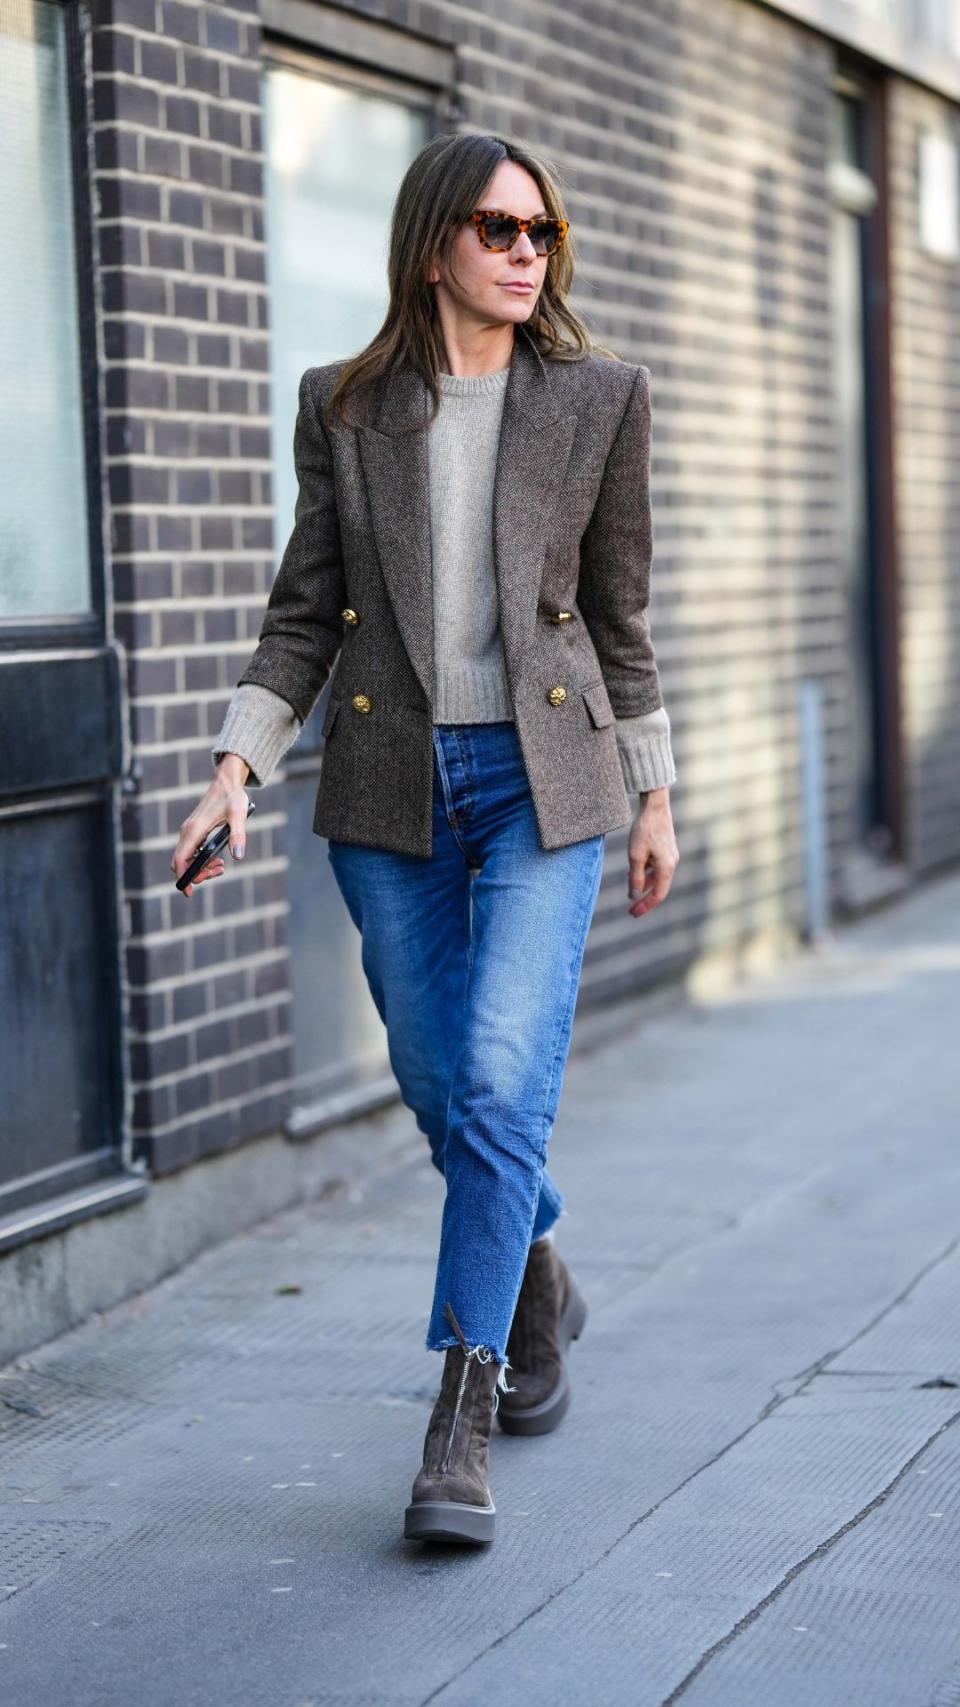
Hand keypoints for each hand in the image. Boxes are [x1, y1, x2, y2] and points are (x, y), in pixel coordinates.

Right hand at [171, 756, 250, 898]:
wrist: (226, 782)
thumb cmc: (232, 797)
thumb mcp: (239, 814)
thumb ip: (238, 835)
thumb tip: (238, 857)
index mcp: (194, 830)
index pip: (180, 860)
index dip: (183, 877)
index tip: (188, 892)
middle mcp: (187, 832)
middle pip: (181, 863)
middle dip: (196, 874)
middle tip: (219, 871)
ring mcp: (190, 832)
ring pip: (186, 859)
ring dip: (201, 868)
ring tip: (222, 867)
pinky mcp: (194, 832)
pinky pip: (191, 852)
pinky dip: (202, 860)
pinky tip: (218, 860)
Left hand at [626, 787, 678, 916]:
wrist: (655, 806)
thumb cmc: (644, 830)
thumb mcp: (635, 856)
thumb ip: (635, 877)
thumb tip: (634, 896)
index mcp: (666, 867)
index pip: (658, 895)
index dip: (645, 906)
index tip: (633, 913)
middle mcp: (671, 863)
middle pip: (658, 888)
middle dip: (644, 898)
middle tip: (631, 909)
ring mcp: (669, 856)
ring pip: (656, 877)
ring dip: (643, 885)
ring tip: (629, 890)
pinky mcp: (666, 849)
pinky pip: (656, 867)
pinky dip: (645, 873)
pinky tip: (633, 872)